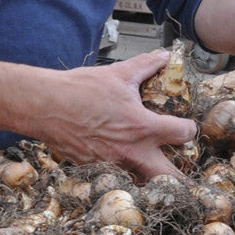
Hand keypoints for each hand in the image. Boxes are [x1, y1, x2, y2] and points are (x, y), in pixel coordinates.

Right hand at [35, 50, 195, 179]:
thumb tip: (163, 56)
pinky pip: (114, 172)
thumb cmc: (79, 89)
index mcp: (142, 126)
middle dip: (179, 175)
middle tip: (183, 168)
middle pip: (168, 176)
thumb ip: (146, 65)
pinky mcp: (94, 168)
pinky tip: (115, 152)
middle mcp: (130, 151)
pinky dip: (119, 166)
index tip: (186, 126)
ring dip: (148, 171)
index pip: (182, 134)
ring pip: (140, 178)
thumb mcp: (118, 73)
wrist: (44, 106)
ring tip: (151, 162)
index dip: (189, 129)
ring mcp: (111, 163)